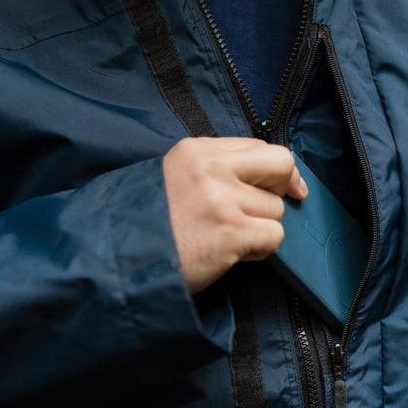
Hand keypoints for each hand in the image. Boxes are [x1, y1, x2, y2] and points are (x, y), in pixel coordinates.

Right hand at [163, 136, 307, 292]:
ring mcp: (222, 199)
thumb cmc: (148, 226)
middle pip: (281, 164)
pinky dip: (260, 250)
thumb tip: (268, 177)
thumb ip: (216, 170)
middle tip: (264, 210)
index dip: (275, 171)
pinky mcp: (231, 231)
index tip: (284, 187)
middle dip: (282, 188)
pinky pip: (274, 236)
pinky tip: (232, 253)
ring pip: (276, 209)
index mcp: (197, 150)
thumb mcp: (176, 178)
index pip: (259, 146)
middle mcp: (211, 168)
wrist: (123, 260)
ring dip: (259, 229)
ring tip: (226, 239)